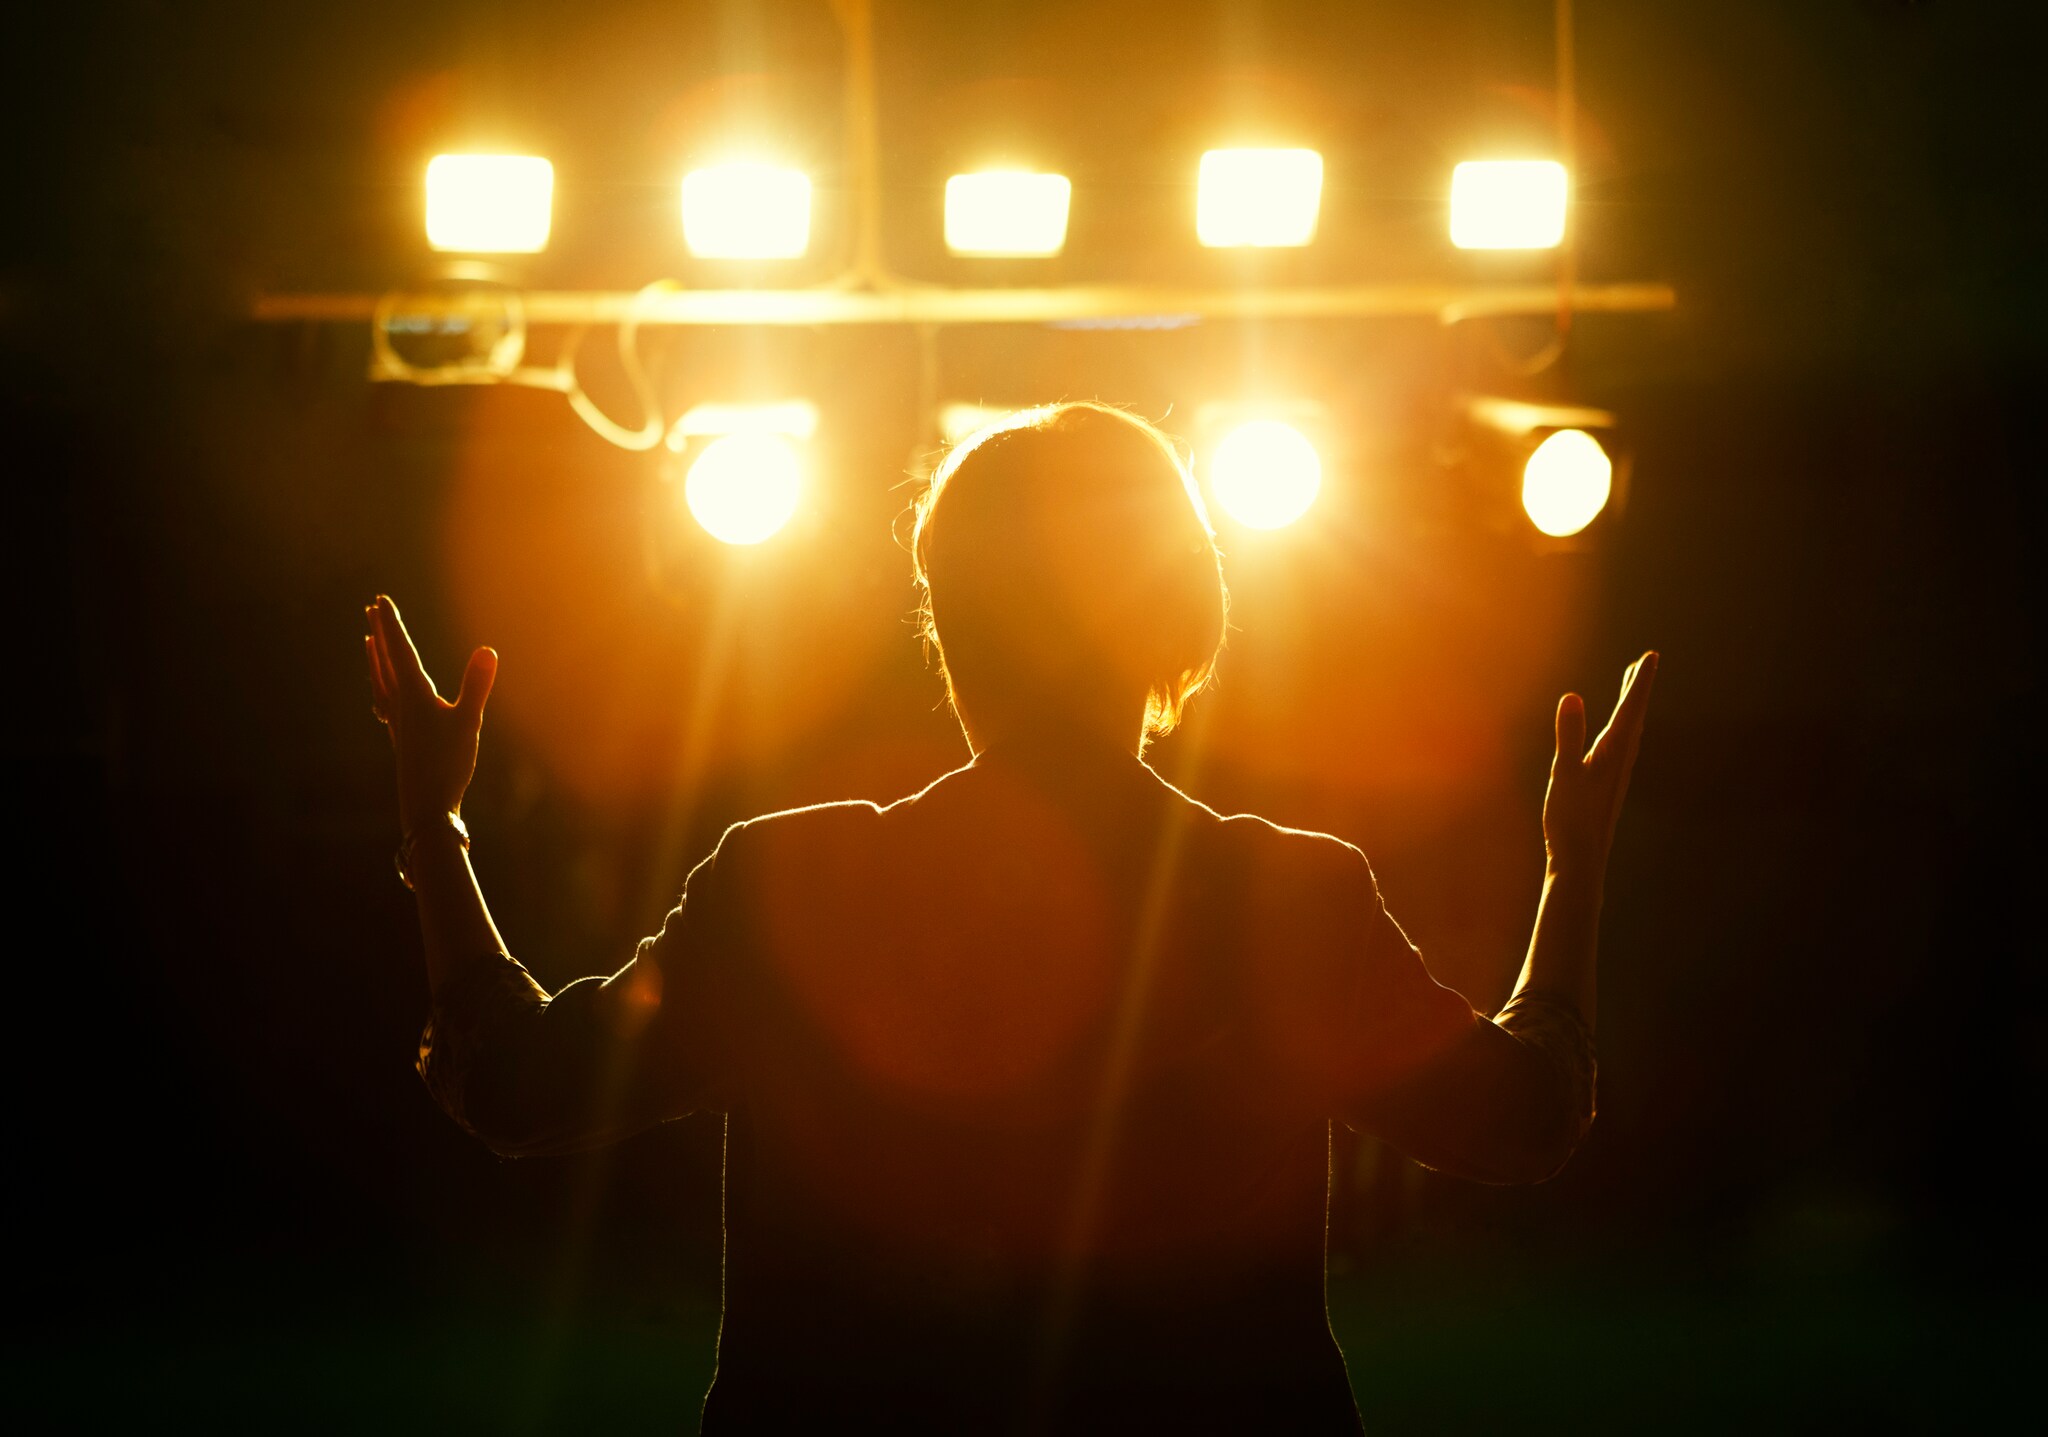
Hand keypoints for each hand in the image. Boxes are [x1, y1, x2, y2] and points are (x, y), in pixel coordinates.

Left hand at [365, 596, 497, 834]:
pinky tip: (384, 695)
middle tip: (372, 609)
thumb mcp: (468, 723)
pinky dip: (382, 688)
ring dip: (376, 658)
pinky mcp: (402, 739)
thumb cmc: (448, 766)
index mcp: (414, 696)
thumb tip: (488, 650)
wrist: (426, 810)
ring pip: (381, 682)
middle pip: (385, 662)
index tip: (381, 600)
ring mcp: (398, 723)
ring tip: (368, 641)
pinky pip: (385, 703)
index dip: (392, 625)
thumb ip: (476, 686)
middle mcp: (400, 706)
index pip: (400, 652)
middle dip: (380, 634)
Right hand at [1543, 651, 1657, 880]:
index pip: (1630, 709)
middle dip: (1638, 688)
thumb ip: (1569, 735)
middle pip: (1634, 716)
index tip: (1652, 657)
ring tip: (1630, 688)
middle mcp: (1621, 760)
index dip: (1640, 682)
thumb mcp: (1565, 773)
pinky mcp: (1608, 785)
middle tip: (1646, 662)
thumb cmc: (1571, 819)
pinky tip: (1614, 735)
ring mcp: (1616, 774)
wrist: (1581, 860)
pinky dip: (1622, 727)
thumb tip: (1573, 697)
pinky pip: (1621, 745)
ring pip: (1629, 731)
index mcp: (1613, 753)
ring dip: (1631, 706)